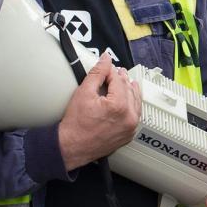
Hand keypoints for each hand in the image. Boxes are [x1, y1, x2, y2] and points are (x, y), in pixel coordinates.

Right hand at [57, 53, 140, 170]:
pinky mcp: (128, 134)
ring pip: (135, 103)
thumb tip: (105, 59)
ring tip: (128, 82)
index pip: (119, 81)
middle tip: (118, 71)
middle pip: (129, 90)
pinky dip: (132, 106)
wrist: (71, 147)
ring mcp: (130, 127)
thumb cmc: (75, 124)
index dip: (112, 71)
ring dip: (131, 91)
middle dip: (122, 79)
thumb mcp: (83, 93)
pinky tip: (129, 100)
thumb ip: (97, 73)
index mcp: (119, 106)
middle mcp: (129, 117)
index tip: (108, 66)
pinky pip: (135, 116)